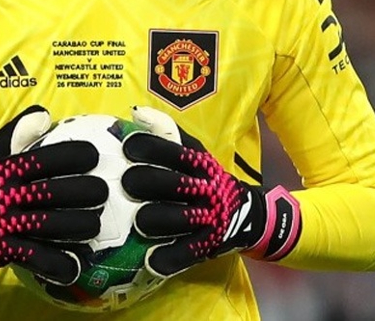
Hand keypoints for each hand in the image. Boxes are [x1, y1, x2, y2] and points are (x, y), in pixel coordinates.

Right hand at [0, 105, 107, 284]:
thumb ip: (16, 131)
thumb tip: (45, 113)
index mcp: (6, 170)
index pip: (46, 159)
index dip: (74, 156)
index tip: (92, 156)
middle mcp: (7, 196)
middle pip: (55, 194)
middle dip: (85, 192)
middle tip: (102, 191)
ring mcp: (6, 225)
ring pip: (51, 226)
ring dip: (80, 225)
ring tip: (95, 223)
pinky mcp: (5, 251)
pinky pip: (37, 259)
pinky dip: (59, 264)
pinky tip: (77, 263)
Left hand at [120, 106, 300, 278]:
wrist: (248, 214)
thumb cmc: (206, 179)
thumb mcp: (194, 153)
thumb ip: (166, 133)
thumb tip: (135, 114)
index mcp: (199, 164)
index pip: (175, 150)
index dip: (151, 147)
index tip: (128, 147)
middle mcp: (205, 188)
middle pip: (175, 183)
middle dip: (148, 181)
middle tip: (127, 181)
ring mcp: (207, 218)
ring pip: (181, 218)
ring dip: (157, 219)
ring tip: (138, 221)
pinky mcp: (207, 244)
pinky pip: (187, 252)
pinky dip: (169, 257)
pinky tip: (151, 259)